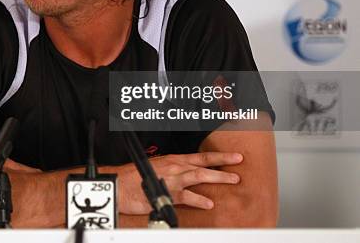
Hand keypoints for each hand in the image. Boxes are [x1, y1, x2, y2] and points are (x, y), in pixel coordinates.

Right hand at [118, 152, 242, 213]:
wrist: (120, 183)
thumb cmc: (135, 177)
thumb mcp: (157, 168)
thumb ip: (173, 171)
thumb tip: (186, 175)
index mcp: (173, 160)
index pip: (200, 156)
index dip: (218, 156)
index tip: (234, 156)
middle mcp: (175, 167)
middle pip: (203, 164)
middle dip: (223, 165)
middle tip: (238, 168)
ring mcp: (172, 179)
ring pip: (198, 176)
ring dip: (217, 178)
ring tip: (232, 181)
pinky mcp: (166, 192)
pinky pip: (186, 196)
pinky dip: (198, 199)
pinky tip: (208, 203)